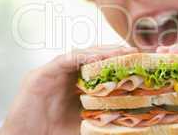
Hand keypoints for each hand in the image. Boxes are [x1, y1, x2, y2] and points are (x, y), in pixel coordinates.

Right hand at [0, 46, 137, 134]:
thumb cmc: (54, 130)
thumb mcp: (85, 120)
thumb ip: (101, 113)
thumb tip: (126, 115)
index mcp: (76, 81)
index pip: (99, 65)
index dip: (117, 60)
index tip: (135, 59)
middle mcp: (66, 72)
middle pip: (92, 55)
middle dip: (112, 52)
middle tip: (131, 51)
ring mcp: (54, 71)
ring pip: (80, 54)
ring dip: (100, 51)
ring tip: (118, 52)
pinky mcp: (42, 74)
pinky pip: (63, 61)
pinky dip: (80, 57)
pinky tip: (96, 57)